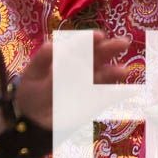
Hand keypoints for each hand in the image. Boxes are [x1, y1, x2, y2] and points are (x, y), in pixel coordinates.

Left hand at [13, 30, 130, 130]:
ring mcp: (88, 86)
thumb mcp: (33, 74)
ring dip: (114, 72)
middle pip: (97, 56)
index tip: (99, 37)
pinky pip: (105, 98)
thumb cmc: (32, 92)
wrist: (31, 120)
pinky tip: (125, 92)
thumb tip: (55, 45)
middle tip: (123, 43)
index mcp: (66, 57)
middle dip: (110, 49)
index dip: (90, 39)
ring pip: (103, 76)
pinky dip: (115, 95)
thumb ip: (44, 60)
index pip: (81, 45)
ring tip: (123, 71)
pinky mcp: (91, 103)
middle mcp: (81, 68)